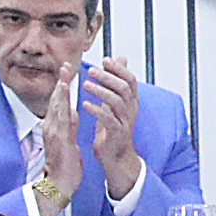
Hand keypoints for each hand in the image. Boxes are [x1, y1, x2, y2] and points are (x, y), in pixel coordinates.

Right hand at [29, 80, 81, 215]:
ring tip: (65, 74)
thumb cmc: (64, 164)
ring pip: (56, 105)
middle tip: (65, 65)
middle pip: (56, 99)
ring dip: (60, 89)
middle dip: (61, 81)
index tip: (67, 71)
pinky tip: (64, 94)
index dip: (63, 85)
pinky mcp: (57, 137)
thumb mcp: (69, 139)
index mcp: (54, 126)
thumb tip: (73, 111)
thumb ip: (70, 125)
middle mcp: (51, 126)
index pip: (59, 101)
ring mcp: (52, 131)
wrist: (59, 184)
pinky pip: (60, 117)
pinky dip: (61, 103)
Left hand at [81, 57, 142, 200]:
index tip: (105, 60)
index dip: (119, 69)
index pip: (130, 80)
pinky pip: (108, 119)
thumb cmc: (113, 127)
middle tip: (91, 70)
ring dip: (100, 91)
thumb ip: (116, 83)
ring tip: (84, 84)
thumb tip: (121, 59)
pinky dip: (96, 110)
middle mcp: (131, 110)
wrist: (116, 156)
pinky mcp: (117, 133)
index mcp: (131, 101)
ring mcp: (125, 122)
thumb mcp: (116, 103)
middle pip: (123, 88)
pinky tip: (84, 105)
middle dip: (107, 77)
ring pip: (116, 102)